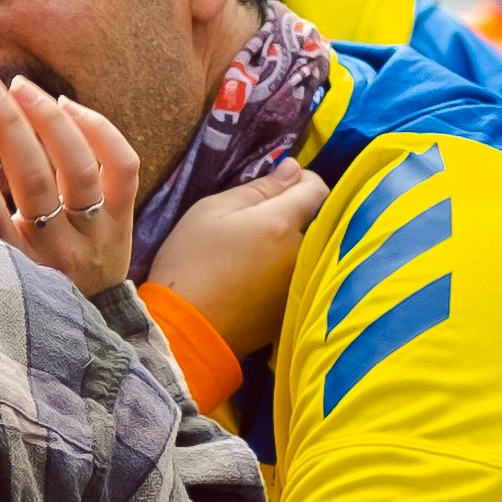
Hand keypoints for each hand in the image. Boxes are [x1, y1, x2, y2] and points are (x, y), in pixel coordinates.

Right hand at [0, 68, 137, 294]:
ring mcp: (96, 234)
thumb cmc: (25, 285)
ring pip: (78, 169)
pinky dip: (100, 130)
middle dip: (9, 126)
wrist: (93, 321)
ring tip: (21, 86)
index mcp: (15, 266)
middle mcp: (58, 252)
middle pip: (35, 183)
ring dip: (50, 120)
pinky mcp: (125, 219)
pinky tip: (67, 105)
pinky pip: (122, 168)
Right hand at [145, 164, 326, 361]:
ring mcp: (301, 285)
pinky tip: (257, 280)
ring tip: (258, 253)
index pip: (318, 189)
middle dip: (297, 215)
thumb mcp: (213, 211)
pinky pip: (299, 280)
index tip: (281, 186)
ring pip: (308, 252)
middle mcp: (301, 254)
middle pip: (316, 222)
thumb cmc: (190, 262)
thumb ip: (259, 188)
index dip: (302, 181)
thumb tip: (294, 169)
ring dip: (291, 246)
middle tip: (262, 222)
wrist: (183, 331)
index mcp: (282, 223)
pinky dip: (285, 274)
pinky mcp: (293, 310)